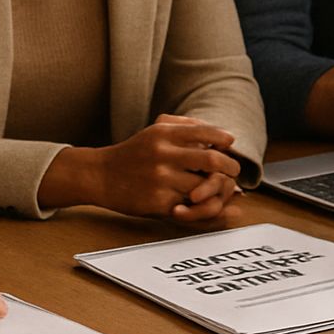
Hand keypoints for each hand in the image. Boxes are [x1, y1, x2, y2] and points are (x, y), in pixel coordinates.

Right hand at [39, 113, 241, 220]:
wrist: (100, 176)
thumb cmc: (134, 153)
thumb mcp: (155, 130)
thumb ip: (187, 126)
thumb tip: (224, 137)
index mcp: (164, 133)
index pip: (206, 133)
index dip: (223, 140)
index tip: (228, 146)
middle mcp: (163, 155)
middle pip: (212, 161)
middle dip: (229, 167)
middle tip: (233, 171)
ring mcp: (161, 180)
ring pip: (204, 187)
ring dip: (217, 189)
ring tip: (220, 187)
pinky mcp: (158, 203)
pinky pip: (191, 206)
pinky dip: (202, 204)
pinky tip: (204, 200)